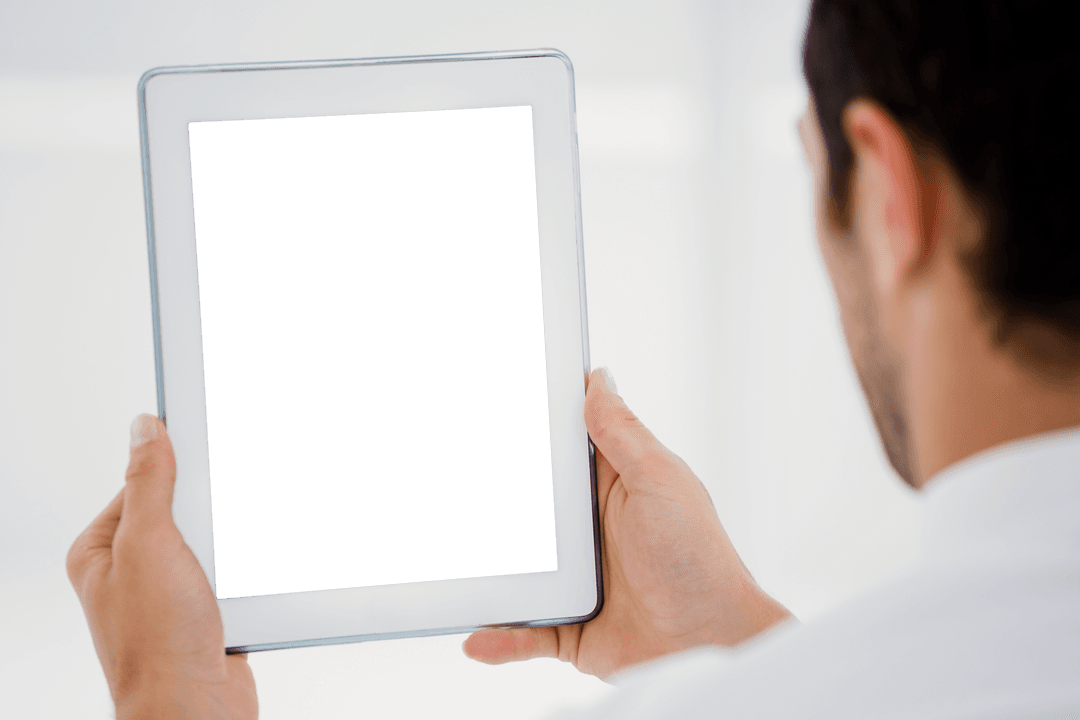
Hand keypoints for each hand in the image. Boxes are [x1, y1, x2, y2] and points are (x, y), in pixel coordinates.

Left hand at [67, 415, 256, 719]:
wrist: (195, 709)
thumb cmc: (158, 643)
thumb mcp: (149, 544)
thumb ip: (149, 484)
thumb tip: (146, 428)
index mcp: (102, 550)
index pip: (142, 483)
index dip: (177, 465)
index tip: (208, 442)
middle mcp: (133, 570)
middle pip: (185, 509)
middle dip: (213, 512)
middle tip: (221, 523)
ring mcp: (171, 592)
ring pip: (216, 541)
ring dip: (235, 545)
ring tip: (233, 563)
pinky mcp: (207, 611)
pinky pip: (235, 571)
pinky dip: (249, 571)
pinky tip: (251, 580)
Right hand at [464, 368, 791, 678]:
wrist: (715, 645)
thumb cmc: (700, 560)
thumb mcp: (659, 482)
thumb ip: (622, 435)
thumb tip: (598, 379)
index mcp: (611, 486)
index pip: (561, 447)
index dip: (528, 426)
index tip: (489, 403)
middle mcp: (588, 529)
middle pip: (526, 505)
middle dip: (490, 499)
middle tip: (445, 485)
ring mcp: (575, 578)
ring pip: (515, 566)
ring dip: (486, 570)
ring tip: (446, 567)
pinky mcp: (569, 625)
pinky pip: (523, 630)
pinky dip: (499, 635)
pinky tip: (476, 637)